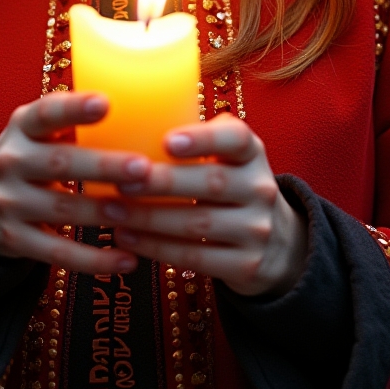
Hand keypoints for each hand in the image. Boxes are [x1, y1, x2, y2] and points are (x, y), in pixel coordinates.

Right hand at [0, 92, 147, 274]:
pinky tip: (126, 260)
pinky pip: (57, 252)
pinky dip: (94, 260)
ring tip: (139, 213)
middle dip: (103, 166)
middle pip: (60, 163)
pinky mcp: (13, 239)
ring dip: (102, 212)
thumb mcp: (34, 133)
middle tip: (142, 168)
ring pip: (62, 208)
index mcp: (22, 127)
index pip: (46, 113)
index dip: (74, 108)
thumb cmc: (25, 158)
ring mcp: (9, 202)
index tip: (105, 103)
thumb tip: (138, 111)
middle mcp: (11, 161)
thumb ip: (69, 122)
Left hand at [108, 115, 307, 298]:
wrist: (277, 244)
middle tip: (121, 181)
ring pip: (197, 224)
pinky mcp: (246, 265)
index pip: (235, 139)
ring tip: (112, 210)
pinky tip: (127, 238)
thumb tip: (126, 123)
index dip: (203, 139)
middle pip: (210, 183)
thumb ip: (196, 140)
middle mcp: (259, 188)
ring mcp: (256, 229)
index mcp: (251, 153)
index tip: (167, 141)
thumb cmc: (232, 188)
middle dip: (162, 182)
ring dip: (149, 218)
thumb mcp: (229, 159)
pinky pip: (195, 257)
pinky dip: (156, 248)